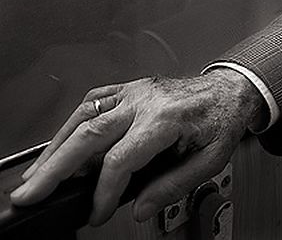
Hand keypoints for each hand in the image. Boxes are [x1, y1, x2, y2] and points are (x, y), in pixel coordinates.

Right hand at [9, 69, 264, 225]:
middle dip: (56, 167)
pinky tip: (61, 145)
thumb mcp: (210, 160)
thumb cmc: (222, 121)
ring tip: (37, 175)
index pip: (121, 158)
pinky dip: (71, 125)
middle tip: (32, 193)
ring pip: (84, 116)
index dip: (104, 191)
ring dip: (56, 147)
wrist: (230, 90)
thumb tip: (140, 207)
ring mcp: (135, 91)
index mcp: (167, 118)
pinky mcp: (129, 88)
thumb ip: (174, 185)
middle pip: (90, 134)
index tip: (97, 212)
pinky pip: (92, 102)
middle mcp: (146, 100)